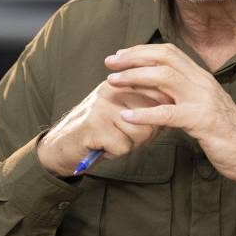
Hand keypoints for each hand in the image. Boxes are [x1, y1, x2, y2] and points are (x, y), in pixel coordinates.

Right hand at [37, 80, 170, 176]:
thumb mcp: (122, 111)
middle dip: (145, 131)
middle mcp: (111, 89)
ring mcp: (102, 106)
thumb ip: (145, 103)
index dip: (155, 113)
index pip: (157, 92)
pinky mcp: (95, 125)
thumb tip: (174, 102)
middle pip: (152, 113)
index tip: (141, 122)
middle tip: (124, 135)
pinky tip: (103, 148)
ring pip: (141, 131)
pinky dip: (116, 153)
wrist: (61, 146)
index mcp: (120, 82)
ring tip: (112, 140)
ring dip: (130, 143)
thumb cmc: (99, 130)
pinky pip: (124, 145)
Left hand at [105, 44, 235, 205]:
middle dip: (133, 58)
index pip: (169, 52)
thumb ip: (185, 95)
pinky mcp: (202, 121)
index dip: (142, 51)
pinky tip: (127, 116)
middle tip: (109, 64)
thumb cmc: (227, 133)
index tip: (121, 56)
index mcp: (202, 77)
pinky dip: (145, 113)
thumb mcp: (204, 107)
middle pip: (164, 58)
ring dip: (134, 78)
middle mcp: (202, 82)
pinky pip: (168, 114)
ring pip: (164, 78)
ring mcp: (203, 100)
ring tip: (112, 83)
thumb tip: (159, 89)